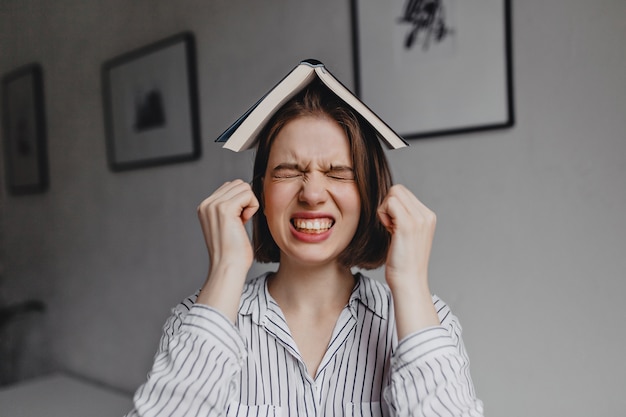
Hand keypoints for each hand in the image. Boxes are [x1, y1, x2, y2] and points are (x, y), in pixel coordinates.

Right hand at [196, 180, 259, 319]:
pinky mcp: (224, 209)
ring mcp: (214, 205)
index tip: (238, 221)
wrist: (228, 267)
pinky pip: (248, 194)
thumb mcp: (228, 225)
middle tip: (242, 221)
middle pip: (238, 184)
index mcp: (205, 207)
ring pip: (243, 187)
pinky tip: (245, 221)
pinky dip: (253, 206)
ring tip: (243, 221)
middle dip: (246, 200)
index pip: (230, 186)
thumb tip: (244, 191)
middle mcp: (207, 204)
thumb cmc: (233, 252)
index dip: (241, 201)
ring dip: (250, 203)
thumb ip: (231, 208)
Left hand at [377, 185, 438, 335]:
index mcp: (428, 216)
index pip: (404, 193)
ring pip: (393, 193)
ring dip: (384, 209)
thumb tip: (388, 205)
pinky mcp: (408, 224)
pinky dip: (382, 214)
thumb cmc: (403, 263)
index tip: (392, 226)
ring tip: (389, 229)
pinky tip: (387, 230)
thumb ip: (403, 218)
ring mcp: (419, 219)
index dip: (392, 206)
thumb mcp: (407, 236)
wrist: (409, 282)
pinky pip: (389, 203)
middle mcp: (427, 215)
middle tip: (389, 226)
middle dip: (388, 205)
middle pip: (398, 189)